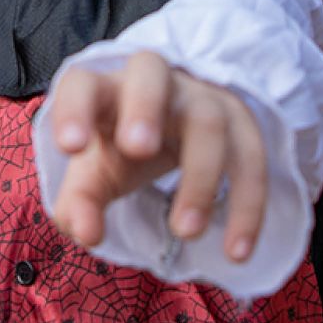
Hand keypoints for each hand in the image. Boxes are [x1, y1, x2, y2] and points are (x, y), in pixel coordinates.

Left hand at [48, 50, 266, 262]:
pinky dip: (248, 206)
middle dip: (144, 107)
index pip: (82, 84)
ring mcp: (199, 100)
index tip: (70, 148)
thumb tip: (86, 234)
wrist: (170, 129)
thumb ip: (79, 204)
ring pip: (208, 121)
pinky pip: (251, 158)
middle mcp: (152, 84)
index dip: (74, 109)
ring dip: (199, 178)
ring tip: (184, 232)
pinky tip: (236, 251)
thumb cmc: (119, 146)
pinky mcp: (240, 124)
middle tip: (137, 150)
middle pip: (150, 71)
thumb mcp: (93, 174)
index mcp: (104, 91)